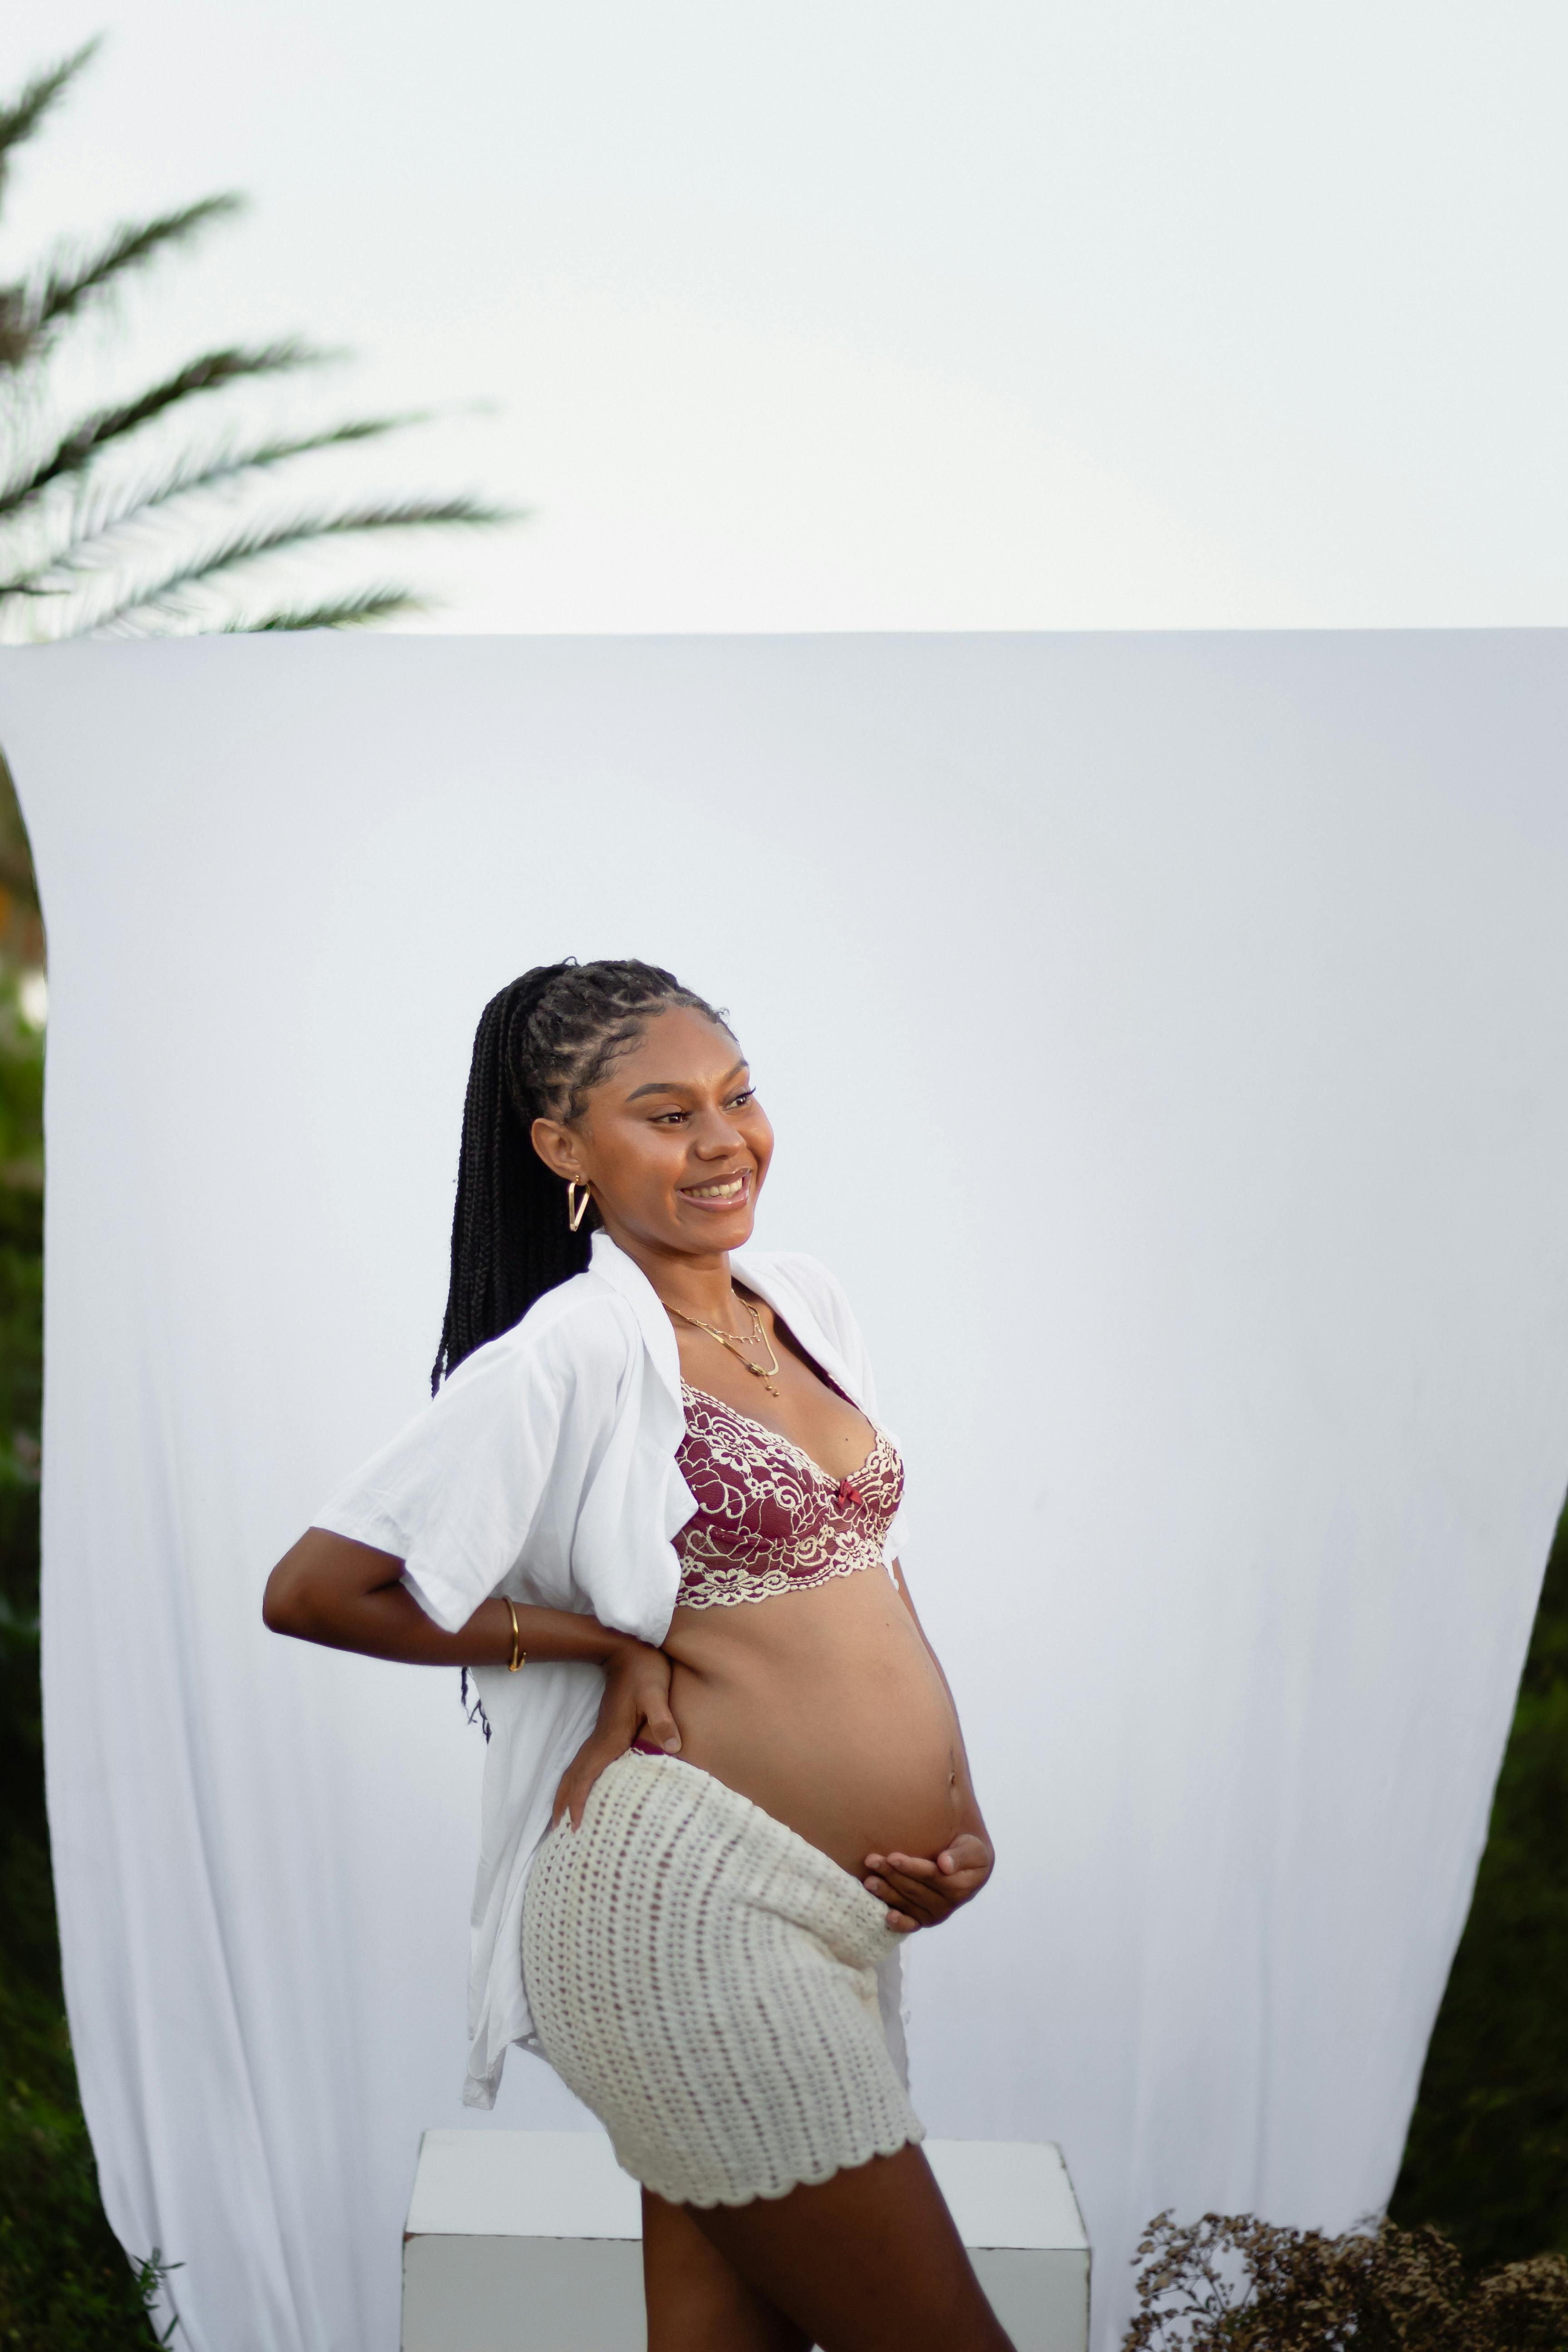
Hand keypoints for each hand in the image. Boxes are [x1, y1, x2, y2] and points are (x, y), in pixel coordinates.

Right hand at [552, 1643, 679, 1828]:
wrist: (627, 1649)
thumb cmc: (644, 1671)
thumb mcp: (656, 1693)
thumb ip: (661, 1719)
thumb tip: (673, 1748)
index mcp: (611, 1737)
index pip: (588, 1775)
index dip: (579, 1801)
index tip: (574, 1826)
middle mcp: (600, 1740)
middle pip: (573, 1776)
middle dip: (563, 1804)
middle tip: (558, 1832)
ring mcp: (601, 1734)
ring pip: (576, 1769)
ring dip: (567, 1793)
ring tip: (561, 1818)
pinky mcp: (606, 1730)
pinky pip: (585, 1762)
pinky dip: (577, 1780)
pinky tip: (584, 1787)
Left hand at [862, 1832, 993, 1932]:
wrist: (968, 1868)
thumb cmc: (968, 1852)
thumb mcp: (972, 1849)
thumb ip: (960, 1856)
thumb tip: (945, 1865)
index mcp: (960, 1887)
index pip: (931, 1876)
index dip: (911, 1867)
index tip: (892, 1857)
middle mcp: (947, 1905)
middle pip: (914, 1890)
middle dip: (891, 1875)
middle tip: (871, 1861)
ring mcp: (935, 1915)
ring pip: (907, 1904)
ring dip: (887, 1893)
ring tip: (869, 1881)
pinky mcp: (924, 1920)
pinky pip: (910, 1925)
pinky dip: (899, 1923)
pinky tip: (887, 1916)